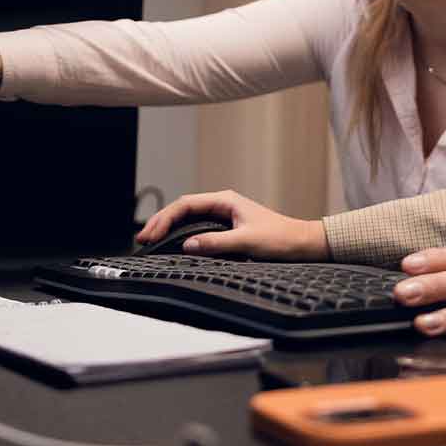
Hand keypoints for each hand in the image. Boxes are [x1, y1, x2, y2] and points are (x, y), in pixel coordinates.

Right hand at [136, 190, 328, 260]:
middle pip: (183, 209)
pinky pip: (198, 227)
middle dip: (161, 222)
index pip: (185, 204)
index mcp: (225, 200)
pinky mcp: (228, 228)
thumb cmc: (281, 239)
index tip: (149, 235)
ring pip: (189, 218)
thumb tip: (187, 245)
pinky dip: (182, 234)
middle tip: (142, 239)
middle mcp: (223, 204)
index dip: (164, 219)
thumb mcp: (247, 243)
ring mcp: (225, 215)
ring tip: (150, 241)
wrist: (303, 244)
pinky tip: (173, 244)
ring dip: (169, 228)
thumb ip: (216, 243)